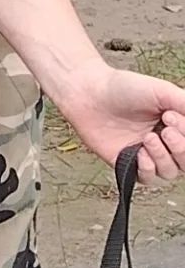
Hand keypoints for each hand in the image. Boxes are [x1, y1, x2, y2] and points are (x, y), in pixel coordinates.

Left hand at [61, 63, 184, 185]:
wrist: (92, 97)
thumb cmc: (124, 89)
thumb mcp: (162, 91)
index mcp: (176, 122)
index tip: (171, 115)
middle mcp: (165, 141)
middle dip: (180, 148)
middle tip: (165, 129)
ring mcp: (148, 155)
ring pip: (169, 172)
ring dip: (163, 157)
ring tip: (148, 138)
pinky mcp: (130, 166)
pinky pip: (148, 179)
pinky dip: (148, 168)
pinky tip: (140, 152)